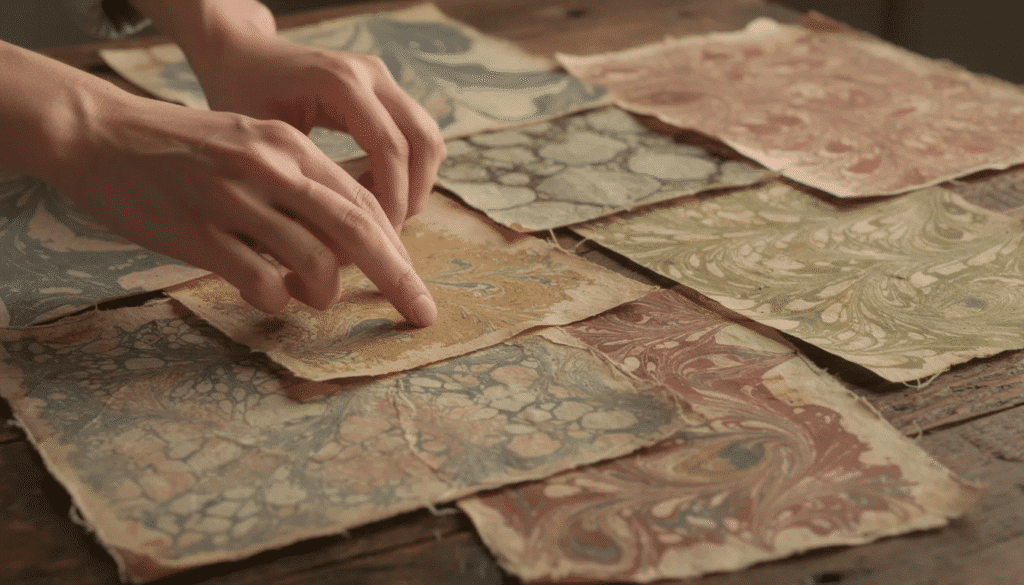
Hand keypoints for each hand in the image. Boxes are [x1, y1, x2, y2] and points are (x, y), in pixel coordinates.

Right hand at [53, 90, 436, 325]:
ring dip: (324, 292)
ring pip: (312, 260)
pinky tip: (267, 295)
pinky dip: (275, 299)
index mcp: (289, 145)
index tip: (414, 284)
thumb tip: (351, 243)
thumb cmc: (184, 149)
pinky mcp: (196, 231)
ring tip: (311, 296)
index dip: (396, 248)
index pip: (363, 202)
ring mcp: (232, 198)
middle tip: (419, 313)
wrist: (98, 134)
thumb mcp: (252, 146)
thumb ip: (301, 185)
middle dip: (397, 277)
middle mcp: (268, 166)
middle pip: (355, 230)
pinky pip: (258, 281)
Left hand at [194, 35, 446, 231]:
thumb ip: (296, 184)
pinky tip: (374, 192)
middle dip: (413, 195)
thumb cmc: (239, 94)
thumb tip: (328, 247)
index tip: (379, 238)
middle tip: (389, 234)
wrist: (241, 52)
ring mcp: (383, 79)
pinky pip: (417, 136)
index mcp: (339, 83)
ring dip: (416, 185)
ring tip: (382, 216)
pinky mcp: (386, 90)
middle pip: (424, 142)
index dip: (393, 198)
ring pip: (429, 140)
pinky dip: (409, 170)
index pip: (390, 147)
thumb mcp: (258, 140)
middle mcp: (370, 75)